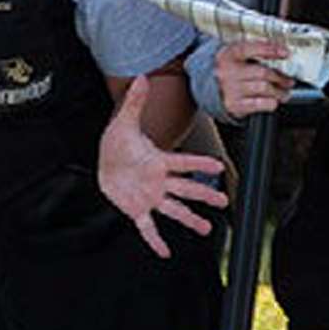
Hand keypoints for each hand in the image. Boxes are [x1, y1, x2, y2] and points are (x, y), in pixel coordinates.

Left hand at [99, 77, 228, 258]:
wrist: (104, 161)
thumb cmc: (118, 142)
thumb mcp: (123, 122)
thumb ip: (135, 101)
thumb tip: (141, 77)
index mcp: (159, 160)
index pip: (182, 161)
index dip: (198, 162)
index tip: (217, 165)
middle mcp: (159, 180)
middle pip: (185, 188)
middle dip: (204, 193)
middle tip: (224, 200)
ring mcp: (150, 196)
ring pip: (173, 209)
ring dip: (189, 219)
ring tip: (206, 229)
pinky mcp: (137, 209)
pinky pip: (148, 226)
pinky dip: (155, 239)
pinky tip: (164, 252)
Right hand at [216, 39, 294, 119]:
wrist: (210, 88)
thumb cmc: (230, 70)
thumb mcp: (238, 55)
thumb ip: (256, 52)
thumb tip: (282, 54)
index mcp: (229, 54)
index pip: (252, 48)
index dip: (271, 50)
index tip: (286, 53)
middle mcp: (227, 71)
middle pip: (262, 72)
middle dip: (280, 78)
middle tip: (288, 81)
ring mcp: (230, 88)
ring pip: (264, 88)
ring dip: (279, 92)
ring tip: (283, 93)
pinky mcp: (234, 104)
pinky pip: (260, 104)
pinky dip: (271, 103)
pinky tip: (272, 101)